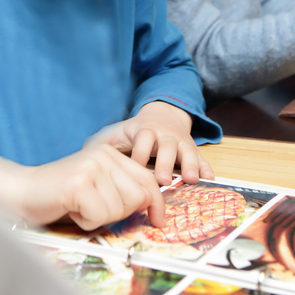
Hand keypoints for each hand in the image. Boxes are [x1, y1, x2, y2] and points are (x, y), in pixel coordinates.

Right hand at [10, 143, 166, 230]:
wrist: (20, 191)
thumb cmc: (59, 195)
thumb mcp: (97, 187)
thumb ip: (122, 190)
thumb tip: (152, 206)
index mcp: (109, 154)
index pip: (147, 180)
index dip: (157, 204)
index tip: (158, 220)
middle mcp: (103, 155)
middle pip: (137, 197)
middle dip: (120, 213)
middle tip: (94, 210)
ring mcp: (90, 167)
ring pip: (119, 209)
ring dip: (99, 218)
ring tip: (79, 207)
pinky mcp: (78, 184)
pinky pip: (99, 216)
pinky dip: (86, 222)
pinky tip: (71, 210)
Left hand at [86, 101, 212, 186]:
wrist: (162, 114)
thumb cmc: (134, 131)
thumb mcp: (117, 133)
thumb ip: (102, 143)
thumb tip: (84, 155)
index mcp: (145, 130)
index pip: (142, 139)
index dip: (139, 154)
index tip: (136, 169)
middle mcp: (165, 135)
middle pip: (166, 146)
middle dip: (164, 163)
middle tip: (163, 180)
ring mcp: (180, 142)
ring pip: (187, 151)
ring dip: (189, 165)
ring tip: (191, 179)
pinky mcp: (192, 149)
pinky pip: (202, 158)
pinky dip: (206, 167)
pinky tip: (210, 178)